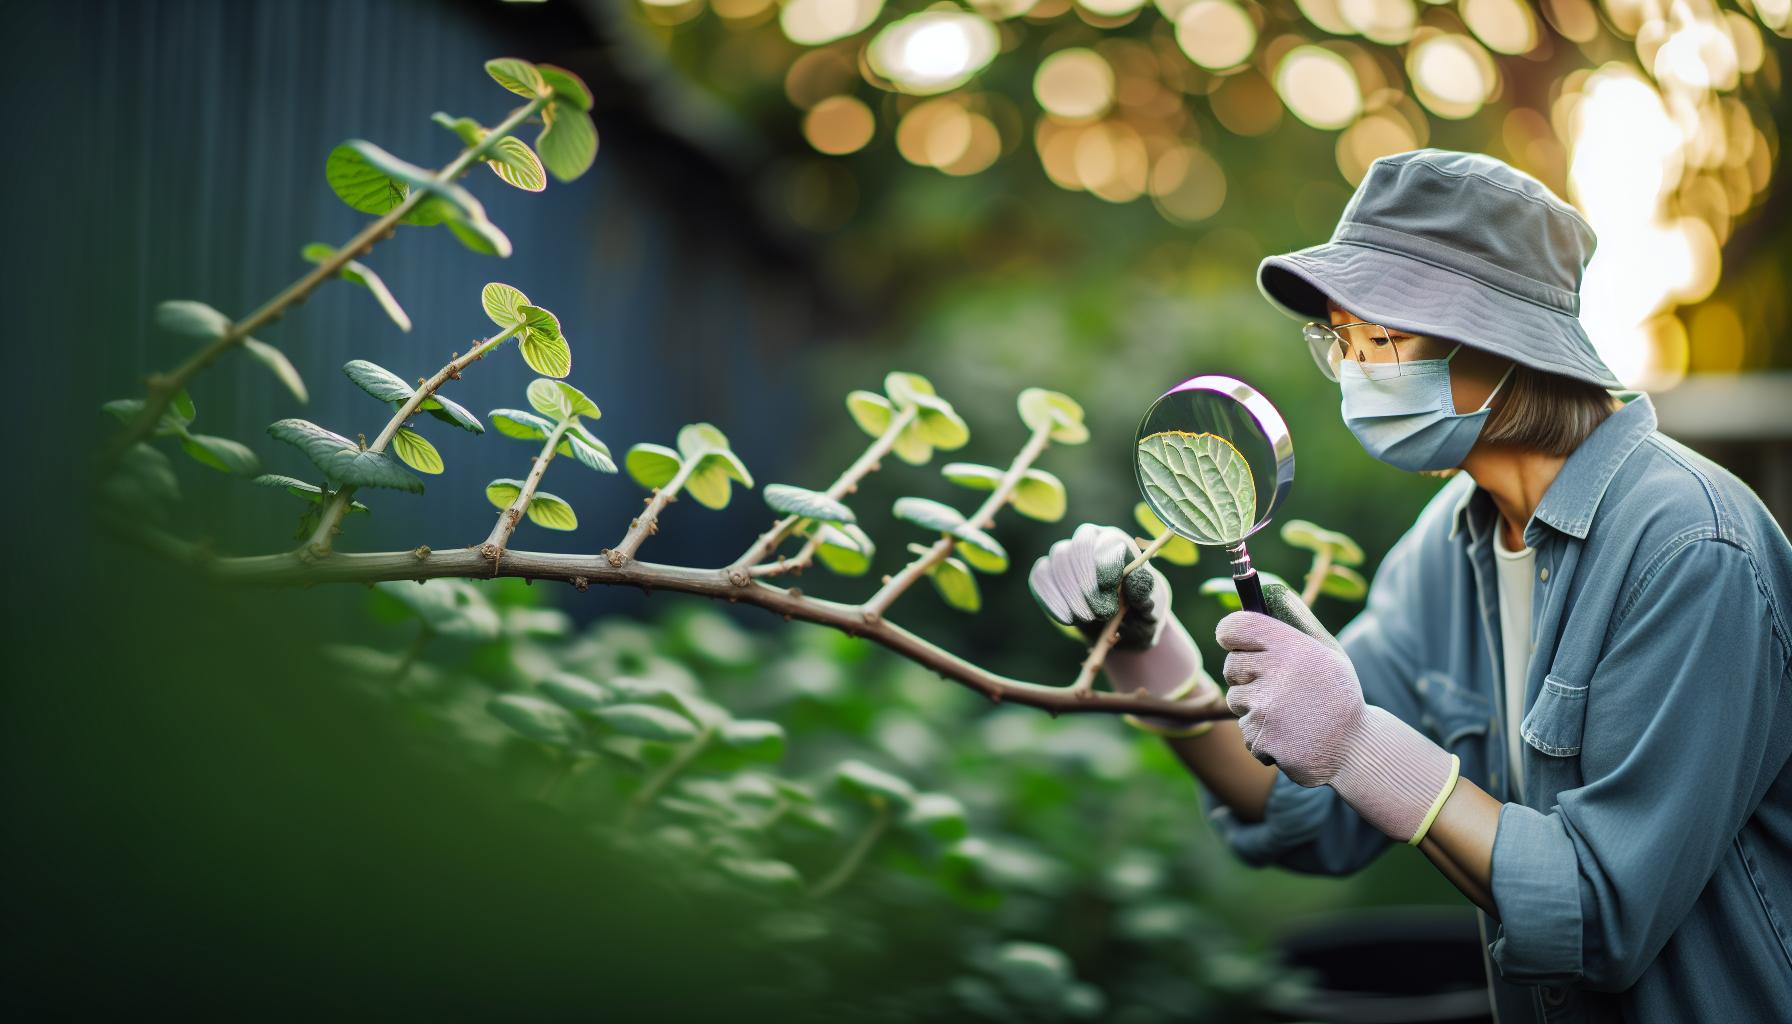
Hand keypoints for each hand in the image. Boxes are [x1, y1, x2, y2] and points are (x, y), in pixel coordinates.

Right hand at [1028, 523, 1169, 650]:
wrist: (1120, 629)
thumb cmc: (1140, 614)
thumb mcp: (1152, 609)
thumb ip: (1146, 594)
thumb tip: (1136, 579)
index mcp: (1119, 543)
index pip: (1106, 540)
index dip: (1105, 564)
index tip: (1110, 591)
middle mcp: (1090, 542)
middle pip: (1078, 547)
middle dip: (1086, 582)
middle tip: (1098, 613)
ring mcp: (1066, 556)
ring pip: (1057, 560)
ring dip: (1069, 593)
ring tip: (1086, 618)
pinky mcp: (1048, 574)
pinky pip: (1040, 577)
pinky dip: (1051, 598)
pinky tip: (1067, 618)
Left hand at [1216, 583, 1458, 843]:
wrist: (1355, 749)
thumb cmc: (1338, 694)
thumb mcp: (1328, 652)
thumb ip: (1299, 621)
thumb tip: (1272, 589)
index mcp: (1291, 646)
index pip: (1234, 627)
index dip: (1231, 633)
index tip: (1236, 640)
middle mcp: (1275, 673)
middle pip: (1231, 665)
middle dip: (1247, 675)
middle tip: (1278, 686)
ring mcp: (1266, 708)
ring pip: (1236, 699)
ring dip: (1254, 707)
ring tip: (1289, 713)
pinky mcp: (1261, 737)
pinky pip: (1245, 729)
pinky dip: (1262, 735)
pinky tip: (1289, 735)